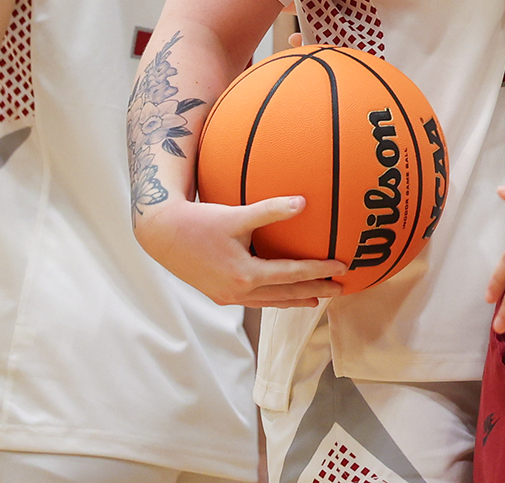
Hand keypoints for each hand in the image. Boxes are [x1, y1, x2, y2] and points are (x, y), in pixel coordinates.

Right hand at [135, 196, 348, 307]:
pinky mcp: (219, 294)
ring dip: (294, 300)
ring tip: (315, 299)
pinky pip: (255, 301)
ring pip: (270, 302)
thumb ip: (271, 210)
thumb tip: (304, 202)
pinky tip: (280, 294)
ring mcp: (228, 297)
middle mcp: (238, 291)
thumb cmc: (198, 221)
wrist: (161, 235)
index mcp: (246, 274)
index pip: (292, 275)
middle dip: (314, 292)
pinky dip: (273, 299)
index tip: (342, 268)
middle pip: (286, 295)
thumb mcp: (236, 215)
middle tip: (340, 291)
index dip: (319, 271)